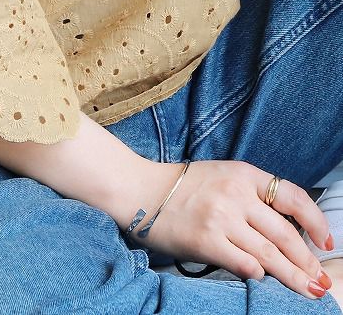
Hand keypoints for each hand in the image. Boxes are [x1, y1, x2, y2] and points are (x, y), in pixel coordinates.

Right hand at [127, 159, 333, 299]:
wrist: (140, 190)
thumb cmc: (182, 187)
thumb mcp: (222, 176)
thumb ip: (252, 196)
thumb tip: (287, 231)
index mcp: (243, 174)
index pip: (293, 197)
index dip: (316, 222)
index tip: (326, 242)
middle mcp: (236, 194)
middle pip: (286, 234)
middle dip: (308, 262)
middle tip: (321, 281)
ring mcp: (222, 218)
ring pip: (271, 255)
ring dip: (294, 277)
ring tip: (309, 290)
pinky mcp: (207, 241)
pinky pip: (246, 265)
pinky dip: (257, 274)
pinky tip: (259, 277)